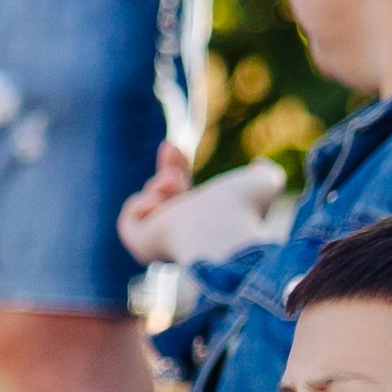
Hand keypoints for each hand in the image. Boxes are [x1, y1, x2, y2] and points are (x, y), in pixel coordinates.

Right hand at [119, 148, 285, 268]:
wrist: (224, 229)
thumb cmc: (244, 208)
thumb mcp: (263, 181)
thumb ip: (263, 171)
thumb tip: (259, 163)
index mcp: (204, 220)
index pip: (182, 191)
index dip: (175, 166)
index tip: (174, 145)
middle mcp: (182, 233)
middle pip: (162, 196)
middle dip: (167, 168)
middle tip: (171, 148)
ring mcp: (160, 242)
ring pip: (146, 203)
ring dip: (159, 185)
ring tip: (175, 185)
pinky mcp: (142, 246)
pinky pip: (128, 222)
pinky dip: (139, 205)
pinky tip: (159, 204)